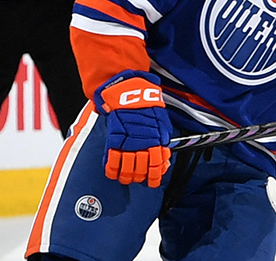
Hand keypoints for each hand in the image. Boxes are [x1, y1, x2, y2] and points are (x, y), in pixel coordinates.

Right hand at [92, 70, 171, 186]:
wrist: (131, 93)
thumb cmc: (148, 107)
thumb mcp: (162, 124)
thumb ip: (163, 142)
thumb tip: (165, 159)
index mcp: (156, 141)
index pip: (156, 165)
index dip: (154, 177)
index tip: (152, 183)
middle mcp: (142, 144)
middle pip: (141, 169)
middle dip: (139, 178)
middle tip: (138, 180)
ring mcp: (127, 142)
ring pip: (126, 167)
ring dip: (126, 176)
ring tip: (125, 179)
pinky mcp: (114, 139)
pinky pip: (111, 158)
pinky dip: (111, 168)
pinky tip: (111, 173)